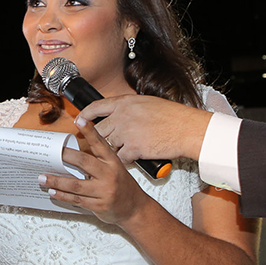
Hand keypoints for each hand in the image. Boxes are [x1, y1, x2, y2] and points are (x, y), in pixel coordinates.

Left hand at [40, 117, 155, 225]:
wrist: (136, 209)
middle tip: (50, 153)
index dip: (90, 131)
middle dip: (64, 156)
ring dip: (57, 181)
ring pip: (76, 185)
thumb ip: (97, 162)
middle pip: (83, 162)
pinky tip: (53, 192)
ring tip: (43, 177)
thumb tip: (71, 155)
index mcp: (113, 162)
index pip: (100, 144)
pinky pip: (77, 200)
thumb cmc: (123, 187)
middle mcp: (109, 175)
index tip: (79, 120)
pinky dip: (63, 196)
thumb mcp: (115, 169)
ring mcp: (104, 191)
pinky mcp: (99, 206)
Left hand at [78, 95, 211, 163]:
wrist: (185, 128)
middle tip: (94, 145)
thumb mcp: (148, 103)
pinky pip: (120, 158)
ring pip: (107, 146)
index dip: (86, 115)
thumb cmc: (173, 116)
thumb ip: (131, 108)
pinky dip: (123, 161)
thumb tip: (122, 112)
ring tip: (114, 155)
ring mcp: (126, 133)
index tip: (80, 120)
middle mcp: (122, 116)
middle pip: (99, 130)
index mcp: (125, 103)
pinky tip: (128, 161)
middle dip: (96, 139)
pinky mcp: (133, 149)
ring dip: (110, 152)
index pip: (96, 106)